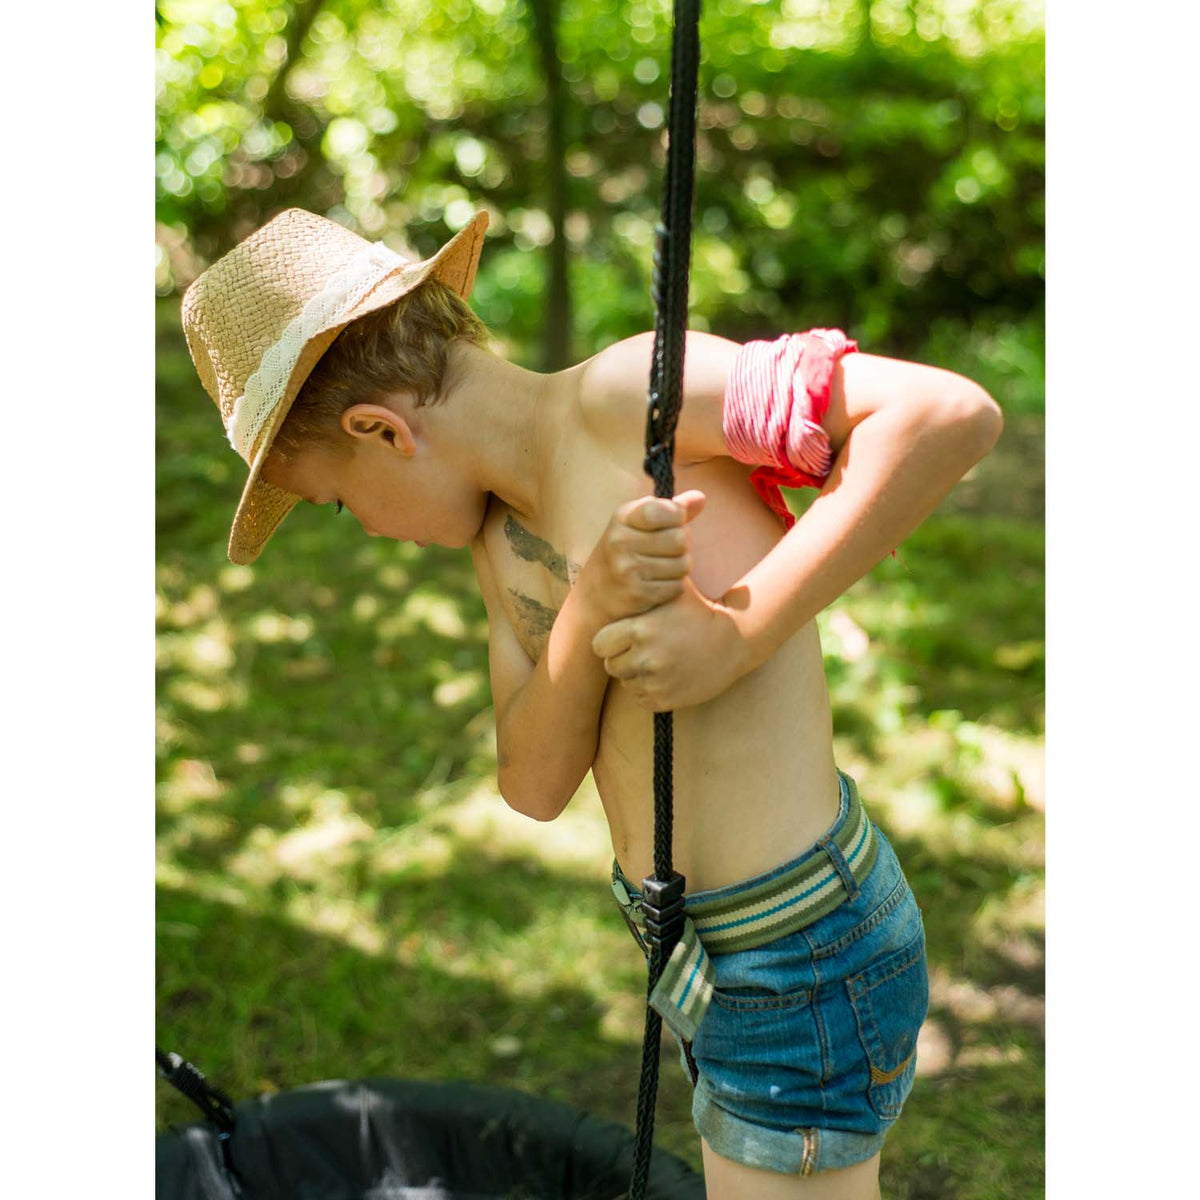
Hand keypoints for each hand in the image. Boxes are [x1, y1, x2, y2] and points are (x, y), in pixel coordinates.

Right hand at [577, 490, 706, 627]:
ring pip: (682, 565)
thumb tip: (701, 498)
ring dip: (680, 568)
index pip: (662, 510)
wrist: (595, 594)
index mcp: (623, 518)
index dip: (677, 516)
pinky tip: (659, 583)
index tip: (672, 523)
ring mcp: (627, 569)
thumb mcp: (640, 523)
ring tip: (664, 567)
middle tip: (670, 550)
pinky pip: (676, 587)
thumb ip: (671, 509)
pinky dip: (673, 587)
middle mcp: (621, 542)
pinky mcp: (636, 594)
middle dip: (682, 546)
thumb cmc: (626, 551)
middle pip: (680, 539)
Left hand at [591, 576, 747, 711]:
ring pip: (625, 682)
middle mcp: (645, 657)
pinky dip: (649, 689)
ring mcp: (655, 681)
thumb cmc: (698, 611)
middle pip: (611, 665)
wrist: (734, 641)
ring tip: (658, 660)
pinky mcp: (665, 700)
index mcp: (640, 630)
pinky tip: (666, 674)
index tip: (625, 636)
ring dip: (635, 674)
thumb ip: (644, 582)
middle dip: (622, 657)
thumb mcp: (672, 590)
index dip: (610, 640)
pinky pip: (641, 698)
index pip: (600, 644)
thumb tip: (624, 556)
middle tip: (643, 649)